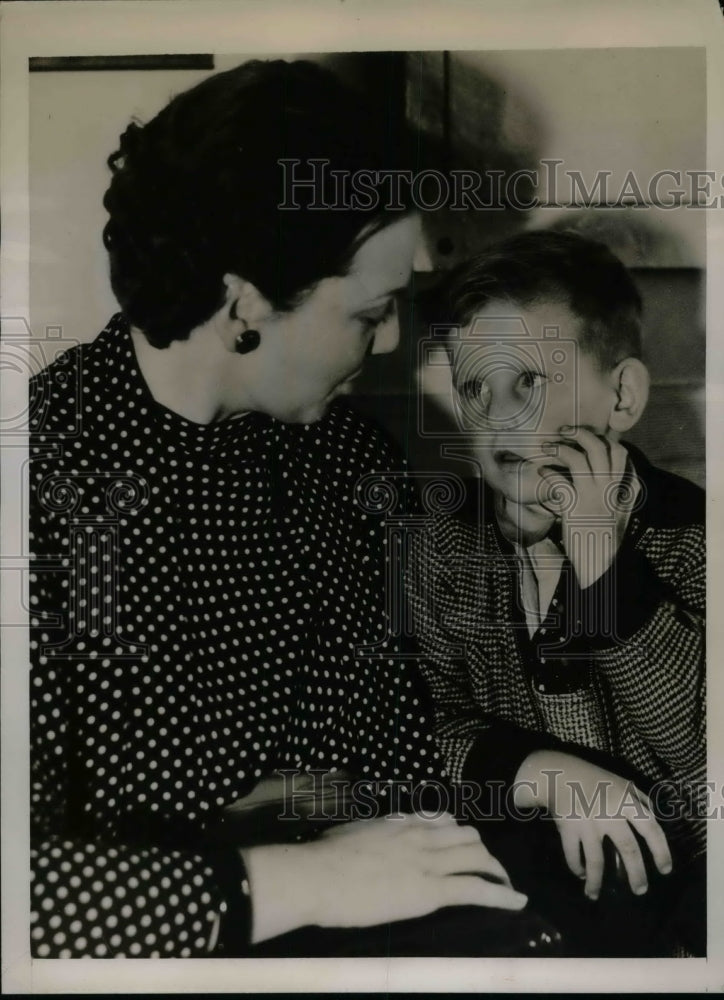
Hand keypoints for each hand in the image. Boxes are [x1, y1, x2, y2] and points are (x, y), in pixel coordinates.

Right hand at [241, 812, 526, 942]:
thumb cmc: (323, 858)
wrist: (318, 875)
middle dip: (481, 850)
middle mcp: (421, 834)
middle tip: (486, 868)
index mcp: (400, 821)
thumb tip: (367, 840)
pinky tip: (517, 901)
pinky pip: (477, 889)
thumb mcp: (351, 833)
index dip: (455, 832)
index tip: (459, 843)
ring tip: (507, 884)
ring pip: (477, 856)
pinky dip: (502, 895)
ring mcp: (429, 860)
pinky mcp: (432, 889)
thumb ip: (369, 835)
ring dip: (496, 870)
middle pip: (466, 835)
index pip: (441, 819)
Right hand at [515, 750, 671, 899]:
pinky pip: (573, 855)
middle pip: (628, 849)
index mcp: (626, 800)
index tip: (665, 870)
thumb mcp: (621, 783)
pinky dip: (576, 868)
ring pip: (596, 861)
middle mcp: (609, 813)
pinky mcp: (567, 828)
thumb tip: (658, 818)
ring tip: (595, 895)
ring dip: (596, 882)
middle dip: (636, 874)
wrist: (556, 771)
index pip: (650, 828)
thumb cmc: (593, 778)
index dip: (661, 851)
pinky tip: (580, 876)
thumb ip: (640, 799)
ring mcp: (587, 822)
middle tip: (640, 891)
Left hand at [537, 426, 635, 587]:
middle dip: (581, 434)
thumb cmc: (605, 538)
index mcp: (621, 489)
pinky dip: (548, 472)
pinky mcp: (573, 508)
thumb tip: (616, 473)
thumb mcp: (621, 513)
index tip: (589, 436)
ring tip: (547, 446)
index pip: (620, 453)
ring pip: (578, 459)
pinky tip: (542, 471)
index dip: (603, 439)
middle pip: (599, 448)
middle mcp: (608, 490)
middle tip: (565, 430)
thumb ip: (620, 492)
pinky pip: (559, 481)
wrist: (599, 564)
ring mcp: (591, 498)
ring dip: (561, 448)